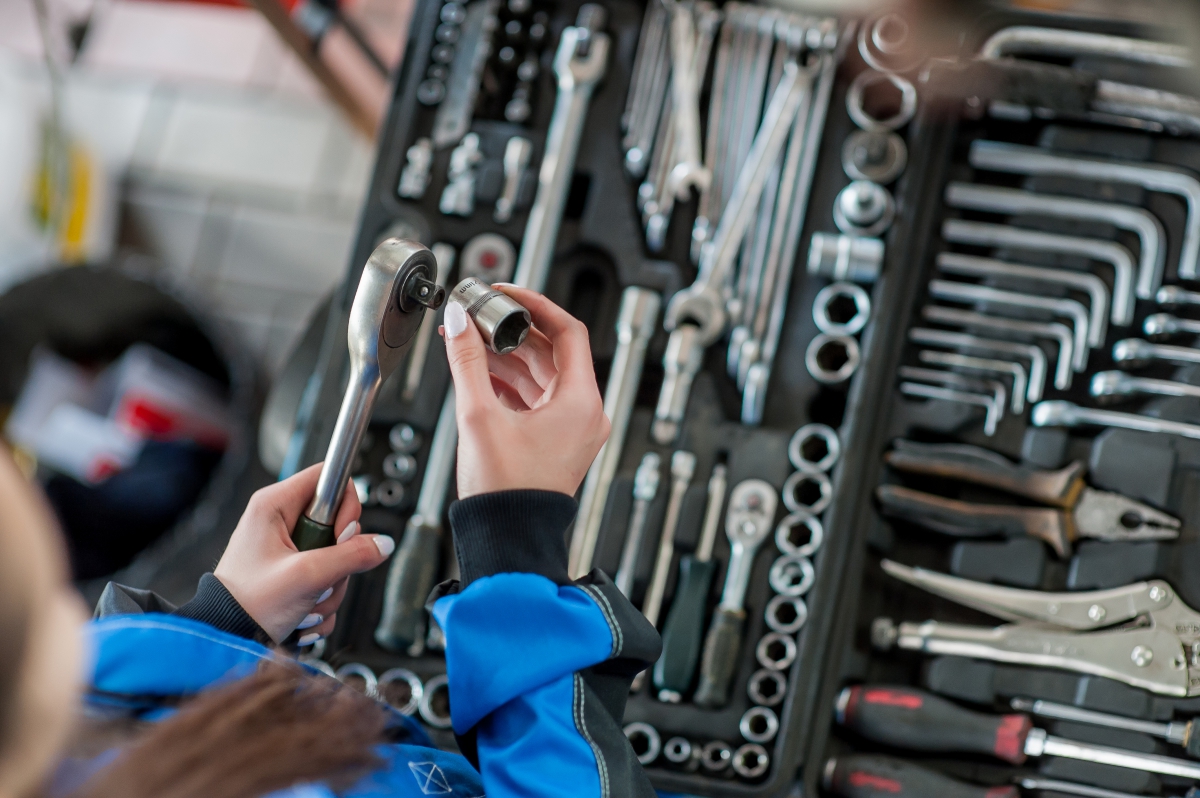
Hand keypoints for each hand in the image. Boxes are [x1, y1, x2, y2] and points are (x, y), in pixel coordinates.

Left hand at [214, 463, 395, 642]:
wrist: (225, 640)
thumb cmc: (247, 604)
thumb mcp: (307, 576)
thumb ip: (351, 556)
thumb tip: (382, 544)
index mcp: (274, 506)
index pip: (329, 479)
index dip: (345, 506)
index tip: (341, 536)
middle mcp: (280, 522)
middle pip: (339, 525)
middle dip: (338, 561)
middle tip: (319, 577)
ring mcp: (287, 550)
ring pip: (336, 558)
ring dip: (331, 588)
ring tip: (306, 602)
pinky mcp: (292, 574)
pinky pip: (327, 580)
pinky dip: (322, 602)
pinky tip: (303, 613)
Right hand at [441, 285, 608, 497]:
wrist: (508, 541)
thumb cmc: (506, 492)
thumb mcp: (479, 416)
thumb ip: (467, 361)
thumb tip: (461, 321)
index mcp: (581, 402)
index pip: (567, 331)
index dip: (535, 304)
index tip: (506, 293)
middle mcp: (585, 414)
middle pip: (551, 352)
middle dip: (511, 332)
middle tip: (478, 316)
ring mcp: (572, 429)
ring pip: (541, 375)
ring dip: (506, 357)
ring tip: (469, 342)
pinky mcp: (555, 442)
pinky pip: (535, 398)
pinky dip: (509, 383)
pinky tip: (479, 372)